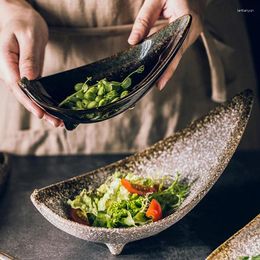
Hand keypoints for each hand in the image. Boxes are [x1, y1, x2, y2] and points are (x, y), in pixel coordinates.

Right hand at [0, 0, 61, 126]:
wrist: (20, 17)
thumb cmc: (23, 22)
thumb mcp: (29, 37)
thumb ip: (28, 58)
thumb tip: (30, 78)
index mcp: (7, 62)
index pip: (18, 87)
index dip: (30, 102)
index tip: (41, 113)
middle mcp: (10, 71)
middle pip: (24, 96)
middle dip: (39, 111)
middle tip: (56, 123)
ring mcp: (17, 74)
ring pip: (29, 97)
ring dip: (43, 109)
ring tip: (57, 121)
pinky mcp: (26, 75)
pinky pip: (33, 91)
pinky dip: (43, 101)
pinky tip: (52, 109)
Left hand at [128, 0, 205, 89]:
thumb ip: (144, 19)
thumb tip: (133, 42)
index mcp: (189, 20)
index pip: (176, 50)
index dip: (168, 69)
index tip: (160, 84)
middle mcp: (193, 29)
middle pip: (176, 55)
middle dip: (164, 70)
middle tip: (151, 84)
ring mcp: (193, 31)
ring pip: (176, 52)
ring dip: (164, 61)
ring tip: (152, 75)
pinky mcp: (188, 31)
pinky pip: (176, 45)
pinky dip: (165, 51)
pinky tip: (156, 59)